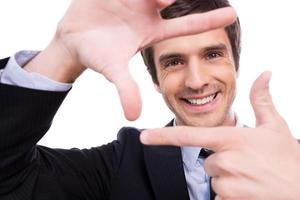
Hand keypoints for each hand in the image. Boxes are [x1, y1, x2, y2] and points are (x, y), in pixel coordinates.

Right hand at [25, 0, 235, 120]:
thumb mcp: (113, 70)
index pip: (186, 26)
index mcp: (152, 31)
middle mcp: (148, 11)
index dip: (209, 21)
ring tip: (145, 0)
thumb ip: (126, 90)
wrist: (72, 39)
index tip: (234, 15)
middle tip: (165, 0)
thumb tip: (134, 117)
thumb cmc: (96, 54)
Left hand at [140, 71, 299, 199]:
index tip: (144, 137)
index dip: (164, 137)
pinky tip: (250, 192)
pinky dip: (231, 196)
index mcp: (232, 139)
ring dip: (228, 180)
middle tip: (247, 165)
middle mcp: (225, 160)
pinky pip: (218, 197)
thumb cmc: (289, 159)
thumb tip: (265, 73)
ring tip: (251, 179)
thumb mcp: (275, 127)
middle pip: (207, 161)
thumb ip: (262, 100)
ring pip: (214, 180)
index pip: (189, 136)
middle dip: (222, 163)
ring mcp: (227, 184)